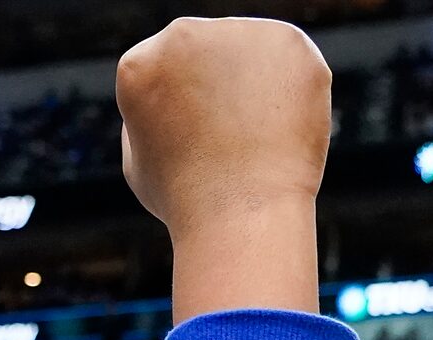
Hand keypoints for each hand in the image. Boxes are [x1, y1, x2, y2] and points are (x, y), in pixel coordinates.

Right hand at [117, 18, 330, 321]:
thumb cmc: (189, 201)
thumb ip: (153, 115)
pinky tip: (281, 125)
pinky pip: (291, 61)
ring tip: (255, 136)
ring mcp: (238, 32)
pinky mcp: (288, 41)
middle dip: (215, 86)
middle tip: (227, 140)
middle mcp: (183, 34)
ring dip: (254, 83)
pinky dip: (292, 90)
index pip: (162, 72)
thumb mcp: (140, 162)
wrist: (242, 215)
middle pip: (203, 50)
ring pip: (249, 50)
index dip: (180, 111)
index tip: (190, 146)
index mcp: (139, 65)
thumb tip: (174, 94)